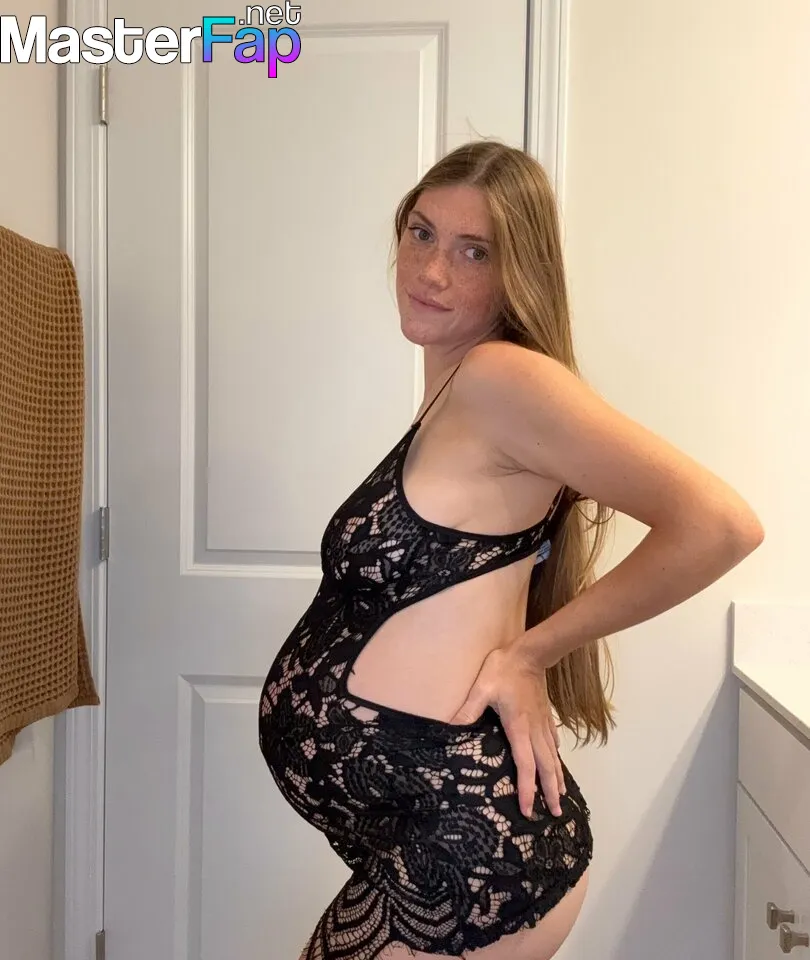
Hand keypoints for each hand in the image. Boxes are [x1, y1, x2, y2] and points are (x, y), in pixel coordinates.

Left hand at [451, 641, 565, 818]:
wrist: (530, 652)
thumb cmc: (504, 669)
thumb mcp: (481, 688)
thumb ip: (468, 710)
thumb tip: (449, 728)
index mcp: (519, 728)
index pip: (526, 766)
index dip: (527, 790)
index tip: (528, 810)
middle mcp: (534, 731)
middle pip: (545, 767)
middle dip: (550, 792)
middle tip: (556, 814)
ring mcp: (543, 723)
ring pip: (553, 756)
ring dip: (557, 778)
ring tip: (561, 796)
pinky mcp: (546, 715)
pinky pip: (553, 741)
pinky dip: (556, 756)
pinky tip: (557, 760)